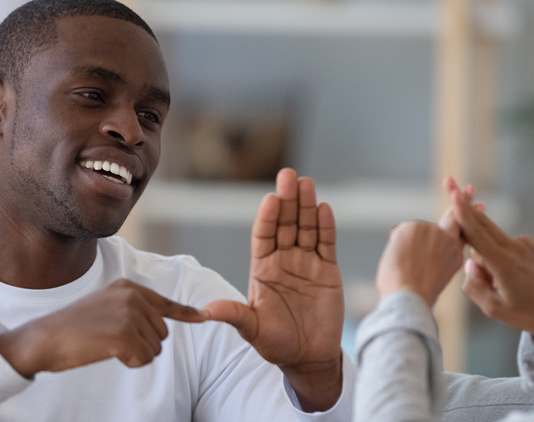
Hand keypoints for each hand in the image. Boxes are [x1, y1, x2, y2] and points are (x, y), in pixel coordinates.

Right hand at [0, 279, 208, 377]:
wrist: (44, 339)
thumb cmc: (72, 328)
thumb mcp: (105, 307)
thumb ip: (133, 309)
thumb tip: (162, 322)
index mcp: (128, 287)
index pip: (164, 303)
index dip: (185, 313)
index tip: (203, 317)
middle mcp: (132, 296)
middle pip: (161, 332)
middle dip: (143, 344)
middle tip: (112, 342)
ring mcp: (130, 314)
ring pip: (155, 348)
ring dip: (136, 355)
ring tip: (107, 346)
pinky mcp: (125, 334)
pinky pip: (144, 358)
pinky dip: (130, 363)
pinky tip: (109, 354)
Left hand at [203, 168, 342, 411]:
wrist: (309, 358)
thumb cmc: (276, 344)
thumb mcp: (252, 330)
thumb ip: (234, 315)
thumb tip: (205, 311)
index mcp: (262, 269)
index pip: (263, 236)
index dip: (267, 218)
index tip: (270, 199)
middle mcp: (283, 260)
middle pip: (285, 224)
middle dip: (287, 201)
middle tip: (289, 175)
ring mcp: (306, 263)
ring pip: (306, 228)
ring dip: (306, 206)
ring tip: (306, 184)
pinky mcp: (328, 270)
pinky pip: (327, 243)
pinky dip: (326, 226)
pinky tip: (323, 208)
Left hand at [375, 178, 479, 305]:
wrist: (410, 297)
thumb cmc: (415, 295)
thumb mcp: (431, 276)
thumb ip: (428, 255)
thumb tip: (405, 238)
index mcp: (455, 256)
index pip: (463, 232)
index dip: (468, 217)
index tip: (478, 203)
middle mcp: (449, 240)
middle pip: (453, 216)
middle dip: (462, 200)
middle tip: (471, 187)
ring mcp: (433, 232)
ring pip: (415, 232)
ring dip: (406, 247)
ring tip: (404, 267)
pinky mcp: (415, 226)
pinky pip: (400, 233)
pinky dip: (395, 247)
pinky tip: (398, 260)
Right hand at [447, 179, 533, 350]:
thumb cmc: (524, 314)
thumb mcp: (492, 309)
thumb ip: (473, 285)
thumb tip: (469, 262)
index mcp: (505, 265)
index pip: (478, 235)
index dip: (463, 214)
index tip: (455, 194)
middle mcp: (515, 248)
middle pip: (481, 223)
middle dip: (464, 206)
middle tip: (449, 181)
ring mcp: (524, 243)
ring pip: (488, 235)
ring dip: (479, 247)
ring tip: (496, 282)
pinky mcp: (528, 243)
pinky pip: (499, 242)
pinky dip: (492, 252)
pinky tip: (505, 276)